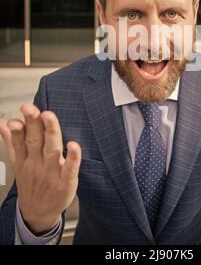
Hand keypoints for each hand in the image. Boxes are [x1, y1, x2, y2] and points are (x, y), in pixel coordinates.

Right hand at [0, 104, 80, 232]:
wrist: (39, 213)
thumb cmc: (31, 182)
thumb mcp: (18, 162)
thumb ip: (12, 140)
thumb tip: (2, 122)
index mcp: (25, 159)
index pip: (20, 140)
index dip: (18, 128)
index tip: (18, 115)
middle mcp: (37, 164)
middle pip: (34, 141)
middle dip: (33, 123)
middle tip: (31, 109)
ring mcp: (52, 172)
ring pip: (51, 149)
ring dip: (50, 132)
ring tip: (49, 116)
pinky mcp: (66, 181)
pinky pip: (70, 168)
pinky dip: (72, 157)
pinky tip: (74, 145)